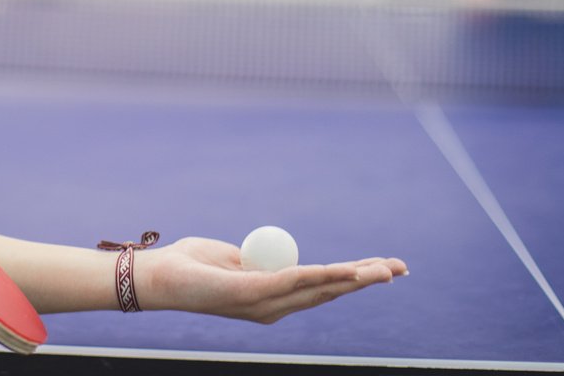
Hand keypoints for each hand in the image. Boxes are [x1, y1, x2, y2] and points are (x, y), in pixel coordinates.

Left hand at [136, 236, 405, 322]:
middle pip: (332, 291)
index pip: (321, 288)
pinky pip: (298, 280)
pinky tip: (349, 271)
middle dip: (368, 279)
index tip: (382, 266)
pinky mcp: (256, 294)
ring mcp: (268, 303)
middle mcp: (275, 307)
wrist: (160, 276)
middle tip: (402, 268)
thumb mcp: (231, 259)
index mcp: (273, 298)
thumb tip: (266, 256)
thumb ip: (254, 260)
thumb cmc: (191, 265)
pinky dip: (326, 274)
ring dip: (357, 277)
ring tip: (386, 270)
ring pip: (323, 288)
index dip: (353, 278)